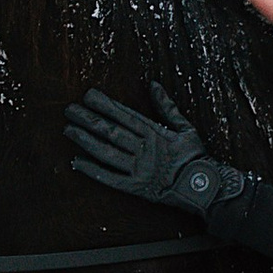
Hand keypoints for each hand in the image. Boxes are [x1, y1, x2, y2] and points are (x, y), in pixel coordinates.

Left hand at [65, 89, 251, 223]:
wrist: (203, 188)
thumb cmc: (194, 157)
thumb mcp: (185, 127)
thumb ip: (167, 107)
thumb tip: (153, 85)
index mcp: (155, 133)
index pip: (124, 115)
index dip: (105, 105)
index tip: (88, 95)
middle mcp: (144, 150)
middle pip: (111, 131)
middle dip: (88, 119)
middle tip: (70, 110)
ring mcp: (138, 169)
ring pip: (107, 152)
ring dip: (85, 141)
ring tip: (68, 130)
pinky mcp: (135, 187)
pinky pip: (110, 178)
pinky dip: (92, 170)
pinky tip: (76, 162)